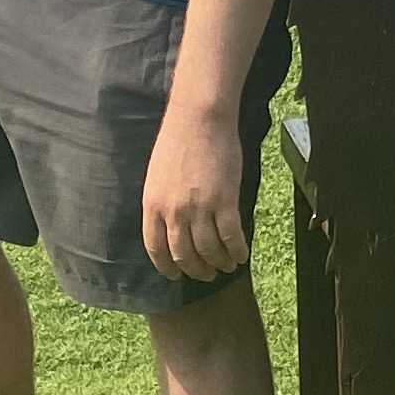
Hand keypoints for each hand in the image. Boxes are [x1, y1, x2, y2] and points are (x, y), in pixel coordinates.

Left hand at [142, 101, 251, 284]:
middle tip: (206, 275)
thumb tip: (171, 226)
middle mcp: (174, 212)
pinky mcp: (225, 201)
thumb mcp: (157, 176)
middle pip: (184, 254)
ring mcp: (200, 208)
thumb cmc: (178, 140)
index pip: (157, 248)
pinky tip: (241, 255)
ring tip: (226, 266)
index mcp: (153, 205)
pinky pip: (231, 236)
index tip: (176, 276)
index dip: (168, 267)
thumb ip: (162, 202)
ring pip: (209, 250)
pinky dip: (237, 251)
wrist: (200, 118)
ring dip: (218, 263)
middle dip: (196, 270)